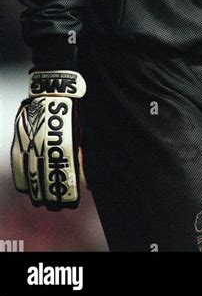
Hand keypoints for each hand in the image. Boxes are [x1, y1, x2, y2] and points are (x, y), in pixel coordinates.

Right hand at [11, 69, 86, 209]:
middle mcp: (46, 148)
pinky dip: (22, 179)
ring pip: (30, 177)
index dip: (68, 195)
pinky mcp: (20, 141)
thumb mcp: (87, 132)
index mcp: (66, 147)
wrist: (53, 90)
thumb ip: (87, 157)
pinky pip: (18, 166)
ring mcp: (30, 145)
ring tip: (42, 202)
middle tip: (57, 206)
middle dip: (52, 198)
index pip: (65, 180)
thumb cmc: (74, 111)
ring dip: (37, 192)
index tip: (71, 202)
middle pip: (47, 182)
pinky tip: (27, 188)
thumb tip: (90, 182)